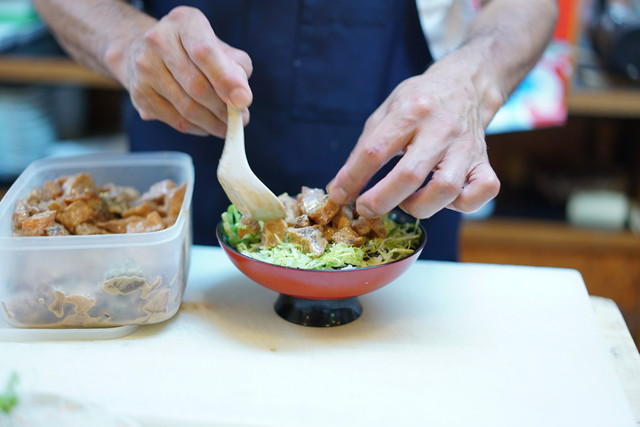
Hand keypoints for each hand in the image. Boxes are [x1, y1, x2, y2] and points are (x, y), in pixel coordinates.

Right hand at [108, 6, 251, 136]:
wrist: (150, 53)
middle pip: (196, 85)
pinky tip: (208, 127)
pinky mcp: (139, 94)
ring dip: (213, 123)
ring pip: (186, 107)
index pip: (204, 52)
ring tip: (228, 127)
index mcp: (184, 23)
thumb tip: (241, 98)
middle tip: (241, 120)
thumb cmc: (196, 51)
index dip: (226, 79)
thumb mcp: (220, 48)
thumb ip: (236, 68)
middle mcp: (158, 41)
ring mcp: (144, 68)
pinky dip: (198, 128)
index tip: (244, 101)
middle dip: (223, 109)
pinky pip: (175, 120)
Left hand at [327, 55, 500, 218]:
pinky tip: (443, 200)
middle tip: (365, 208)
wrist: (465, 84)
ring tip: (405, 203)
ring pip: (446, 189)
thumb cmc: (419, 102)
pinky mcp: (484, 161)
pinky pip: (482, 192)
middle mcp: (441, 129)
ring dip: (419, 206)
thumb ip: (364, 148)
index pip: (375, 150)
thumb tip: (341, 188)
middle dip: (381, 200)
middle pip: (410, 175)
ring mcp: (466, 147)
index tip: (338, 195)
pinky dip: (462, 204)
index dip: (352, 178)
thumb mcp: (386, 112)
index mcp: (411, 110)